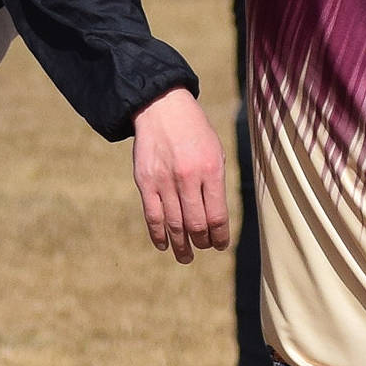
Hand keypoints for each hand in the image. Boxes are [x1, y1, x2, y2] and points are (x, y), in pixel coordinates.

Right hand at [131, 87, 229, 263]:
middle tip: (203, 248)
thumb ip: (216, 183)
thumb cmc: (194, 132)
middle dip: (201, 242)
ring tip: (185, 257)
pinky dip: (158, 234)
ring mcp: (164, 181)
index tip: (220, 245)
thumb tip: (216, 219)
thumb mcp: (215, 152)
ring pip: (174, 223)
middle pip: (195, 224)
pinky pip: (152, 215)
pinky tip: (163, 245)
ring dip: (180, 245)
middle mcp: (187, 178)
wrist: (162, 109)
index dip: (220, 236)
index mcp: (210, 170)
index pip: (217, 215)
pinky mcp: (145, 181)